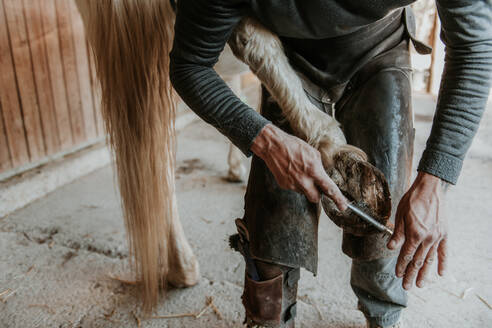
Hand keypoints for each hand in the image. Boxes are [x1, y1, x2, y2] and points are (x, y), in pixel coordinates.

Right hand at [251, 124, 346, 209]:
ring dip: (305, 186)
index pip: (330, 189)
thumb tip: (322, 176)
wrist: (273, 146)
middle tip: (316, 185)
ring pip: (304, 192)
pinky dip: (295, 182)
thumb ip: (319, 167)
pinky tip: (292, 171)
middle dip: (318, 194)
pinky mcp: (284, 185)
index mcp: (314, 171)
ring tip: (299, 171)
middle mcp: (304, 181)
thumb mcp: (313, 153)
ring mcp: (293, 184)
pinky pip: (294, 188)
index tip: (343, 207)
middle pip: (316, 198)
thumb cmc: (294, 146)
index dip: (338, 199)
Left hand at [387, 171, 447, 289]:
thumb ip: (397, 233)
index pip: (406, 255)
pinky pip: (444, 251)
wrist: (429, 188)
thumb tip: (391, 247)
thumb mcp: (400, 215)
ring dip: (424, 273)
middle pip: (418, 261)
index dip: (401, 265)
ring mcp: (437, 237)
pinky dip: (443, 262)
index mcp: (415, 234)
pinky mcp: (444, 233)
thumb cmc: (412, 200)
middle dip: (411, 274)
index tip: (397, 274)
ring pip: (430, 259)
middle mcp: (427, 238)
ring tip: (420, 284)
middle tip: (407, 286)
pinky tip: (441, 273)